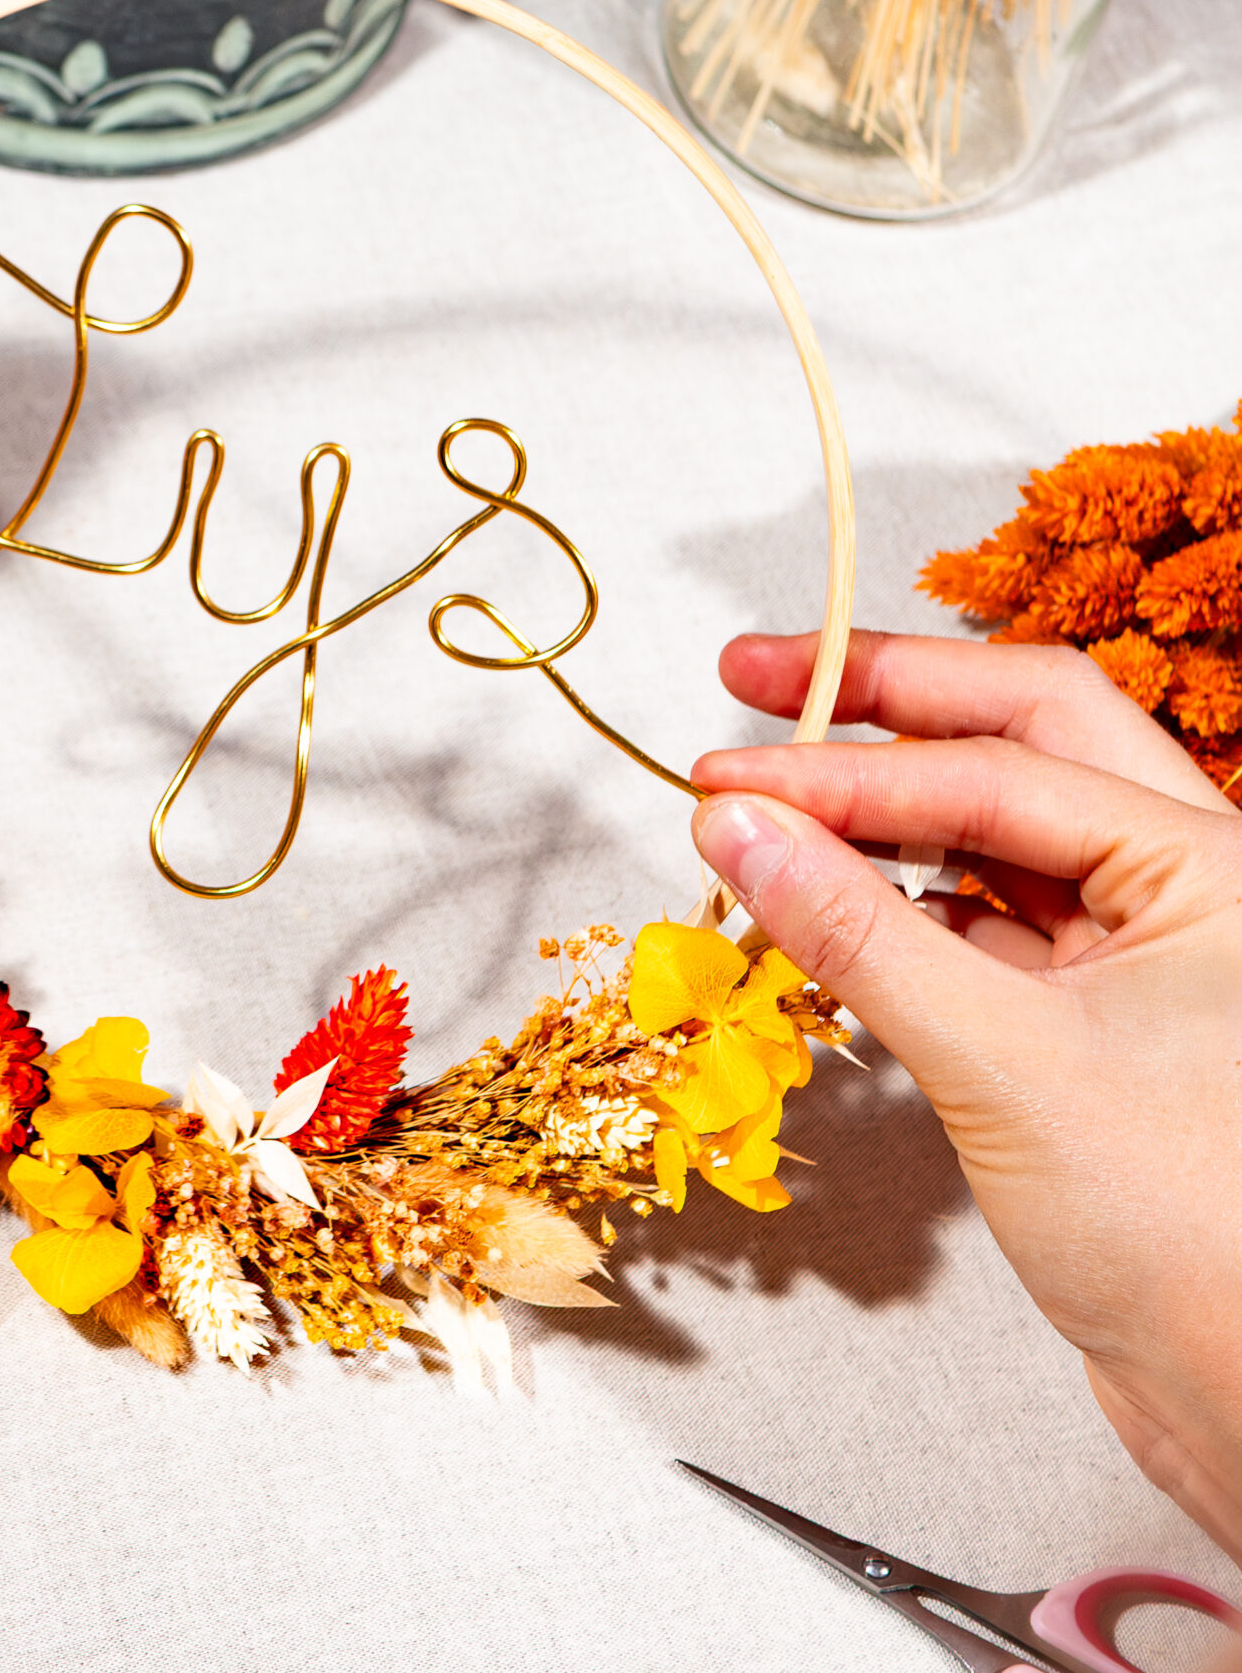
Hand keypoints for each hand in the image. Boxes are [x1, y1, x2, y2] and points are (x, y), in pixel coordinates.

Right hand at [689, 631, 1241, 1560]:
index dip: (846, 766)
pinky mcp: (1098, 1026)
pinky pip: (985, 923)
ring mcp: (1146, 955)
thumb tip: (737, 824)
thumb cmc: (1195, 1240)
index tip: (727, 778)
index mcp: (1213, 867)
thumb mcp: (999, 1061)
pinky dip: (897, 905)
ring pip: (998, 832)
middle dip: (886, 700)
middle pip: (1017, 740)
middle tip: (759, 679)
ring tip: (768, 804)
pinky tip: (822, 907)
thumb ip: (853, 928)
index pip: (994, 767)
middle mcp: (1190, 888)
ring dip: (883, 812)